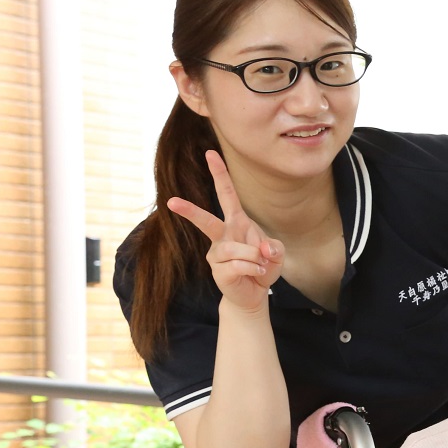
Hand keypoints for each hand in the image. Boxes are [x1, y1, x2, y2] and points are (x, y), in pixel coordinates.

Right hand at [166, 150, 283, 312]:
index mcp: (237, 222)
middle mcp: (223, 235)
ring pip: (234, 249)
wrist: (255, 293)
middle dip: (190, 211)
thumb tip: (263, 249)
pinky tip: (257, 274)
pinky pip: (239, 266)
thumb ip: (274, 247)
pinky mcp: (218, 271)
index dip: (220, 174)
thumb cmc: (263, 266)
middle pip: (206, 221)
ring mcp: (217, 254)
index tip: (210, 153)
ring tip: (261, 265)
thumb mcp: (276, 254)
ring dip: (254, 257)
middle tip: (171, 201)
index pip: (226, 194)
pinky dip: (255, 270)